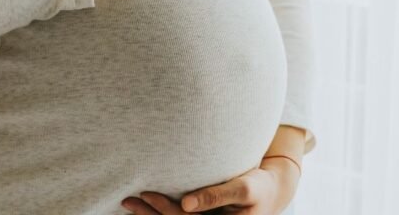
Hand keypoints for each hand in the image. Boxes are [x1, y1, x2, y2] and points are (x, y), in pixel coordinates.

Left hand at [121, 158, 299, 214]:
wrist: (271, 192)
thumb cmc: (260, 186)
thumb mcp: (244, 187)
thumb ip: (216, 195)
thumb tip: (186, 204)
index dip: (164, 210)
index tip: (145, 194)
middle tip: (127, 200)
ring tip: (129, 204)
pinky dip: (162, 214)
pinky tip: (146, 208)